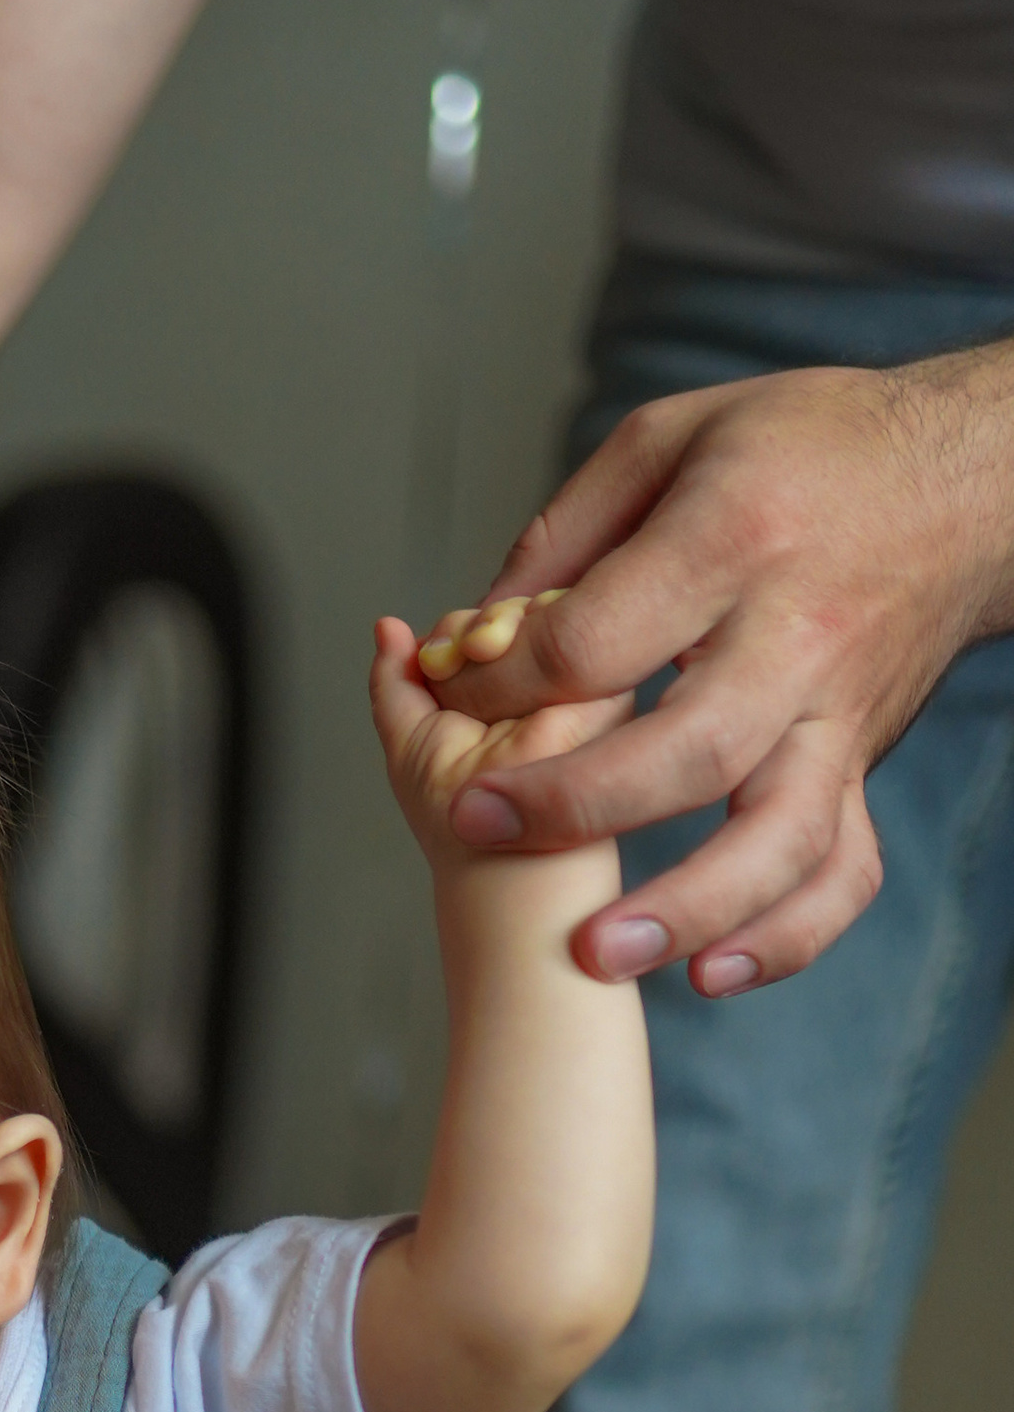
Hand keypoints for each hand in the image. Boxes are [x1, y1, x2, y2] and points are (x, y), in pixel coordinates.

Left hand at [370, 614, 630, 884]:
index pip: (485, 625)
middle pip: (512, 605)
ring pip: (542, 603)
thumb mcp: (410, 743)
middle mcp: (552, 682)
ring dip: (497, 627)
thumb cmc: (462, 832)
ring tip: (479, 672)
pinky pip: (572, 617)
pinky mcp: (614, 682)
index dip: (454, 633)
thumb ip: (396, 681)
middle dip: (471, 627)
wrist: (509, 865)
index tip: (435, 666)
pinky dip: (530, 629)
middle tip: (455, 667)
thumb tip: (387, 626)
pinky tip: (509, 665)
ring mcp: (586, 679)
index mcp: (510, 694)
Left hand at [414, 341, 1013, 991]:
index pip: (598, 640)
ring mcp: (839, 714)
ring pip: (777, 836)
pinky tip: (712, 973)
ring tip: (599, 954)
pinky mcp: (863, 764)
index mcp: (738, 540)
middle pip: (688, 750)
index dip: (504, 679)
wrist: (968, 481)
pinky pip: (842, 870)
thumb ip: (567, 533)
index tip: (449, 689)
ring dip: (688, 909)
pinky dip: (787, 936)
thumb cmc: (807, 452)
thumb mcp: (674, 438)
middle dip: (573, 805)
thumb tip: (474, 631)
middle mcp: (797, 638)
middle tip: (475, 824)